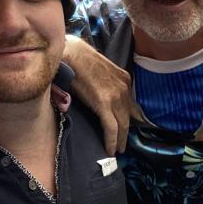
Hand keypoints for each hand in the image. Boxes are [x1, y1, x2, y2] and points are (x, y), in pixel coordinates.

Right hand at [62, 35, 134, 154]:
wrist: (72, 53)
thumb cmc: (80, 59)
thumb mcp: (100, 71)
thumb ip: (105, 84)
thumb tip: (100, 96)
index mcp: (124, 79)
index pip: (130, 103)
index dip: (131, 117)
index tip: (129, 127)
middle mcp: (124, 88)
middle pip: (129, 116)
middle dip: (127, 132)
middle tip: (124, 145)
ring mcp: (116, 96)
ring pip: (123, 125)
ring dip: (121, 140)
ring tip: (118, 150)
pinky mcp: (104, 103)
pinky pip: (112, 127)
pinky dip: (112, 140)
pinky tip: (110, 149)